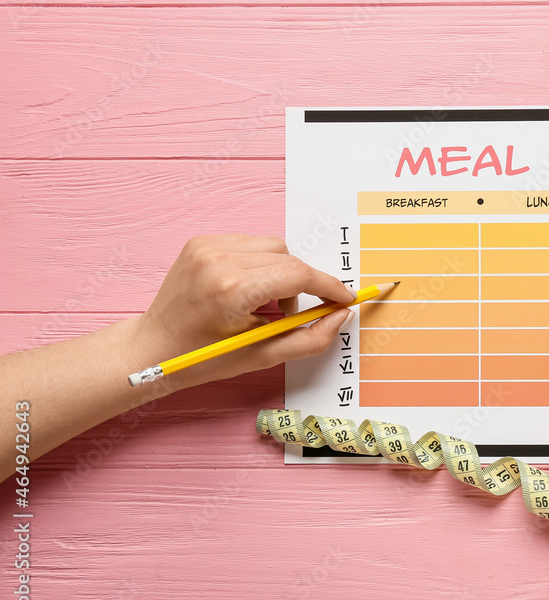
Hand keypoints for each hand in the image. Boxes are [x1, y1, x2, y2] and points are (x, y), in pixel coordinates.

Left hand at [137, 234, 355, 386]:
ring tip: (266, 303)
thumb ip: (310, 338)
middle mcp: (219, 259)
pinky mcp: (201, 242)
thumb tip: (341, 316)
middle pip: (289, 259)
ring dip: (282, 272)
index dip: (328, 287)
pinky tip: (248, 290)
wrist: (153, 347)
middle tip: (291, 315)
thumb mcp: (263, 356)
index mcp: (232, 289)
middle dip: (303, 285)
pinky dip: (261, 265)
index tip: (344, 298)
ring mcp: (207, 246)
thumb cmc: (203, 358)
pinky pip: (251, 244)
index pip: (298, 275)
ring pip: (273, 247)